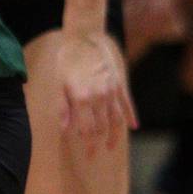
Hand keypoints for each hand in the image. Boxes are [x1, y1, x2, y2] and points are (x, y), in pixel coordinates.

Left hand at [55, 26, 137, 152]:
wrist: (85, 37)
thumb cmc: (67, 60)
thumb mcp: (59, 83)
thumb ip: (63, 107)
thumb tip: (65, 129)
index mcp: (81, 98)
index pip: (87, 129)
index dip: (87, 144)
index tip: (87, 155)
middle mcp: (99, 97)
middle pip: (102, 127)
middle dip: (98, 143)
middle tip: (95, 155)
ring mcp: (112, 91)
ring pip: (116, 120)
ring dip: (114, 135)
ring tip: (111, 147)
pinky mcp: (120, 84)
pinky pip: (127, 104)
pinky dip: (131, 117)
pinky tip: (133, 127)